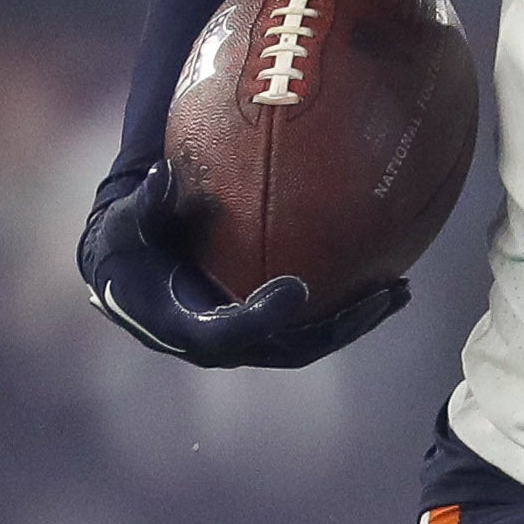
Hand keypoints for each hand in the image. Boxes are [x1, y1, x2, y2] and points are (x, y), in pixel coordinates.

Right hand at [77, 168, 411, 368]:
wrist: (127, 278)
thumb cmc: (127, 248)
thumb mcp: (125, 226)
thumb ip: (143, 206)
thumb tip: (160, 175)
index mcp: (188, 329)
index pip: (231, 333)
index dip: (263, 316)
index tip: (298, 289)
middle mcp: (224, 346)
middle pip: (292, 348)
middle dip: (339, 327)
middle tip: (382, 296)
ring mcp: (249, 341)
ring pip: (311, 341)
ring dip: (356, 320)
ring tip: (398, 290)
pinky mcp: (265, 330)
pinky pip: (312, 324)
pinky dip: (345, 306)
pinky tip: (383, 279)